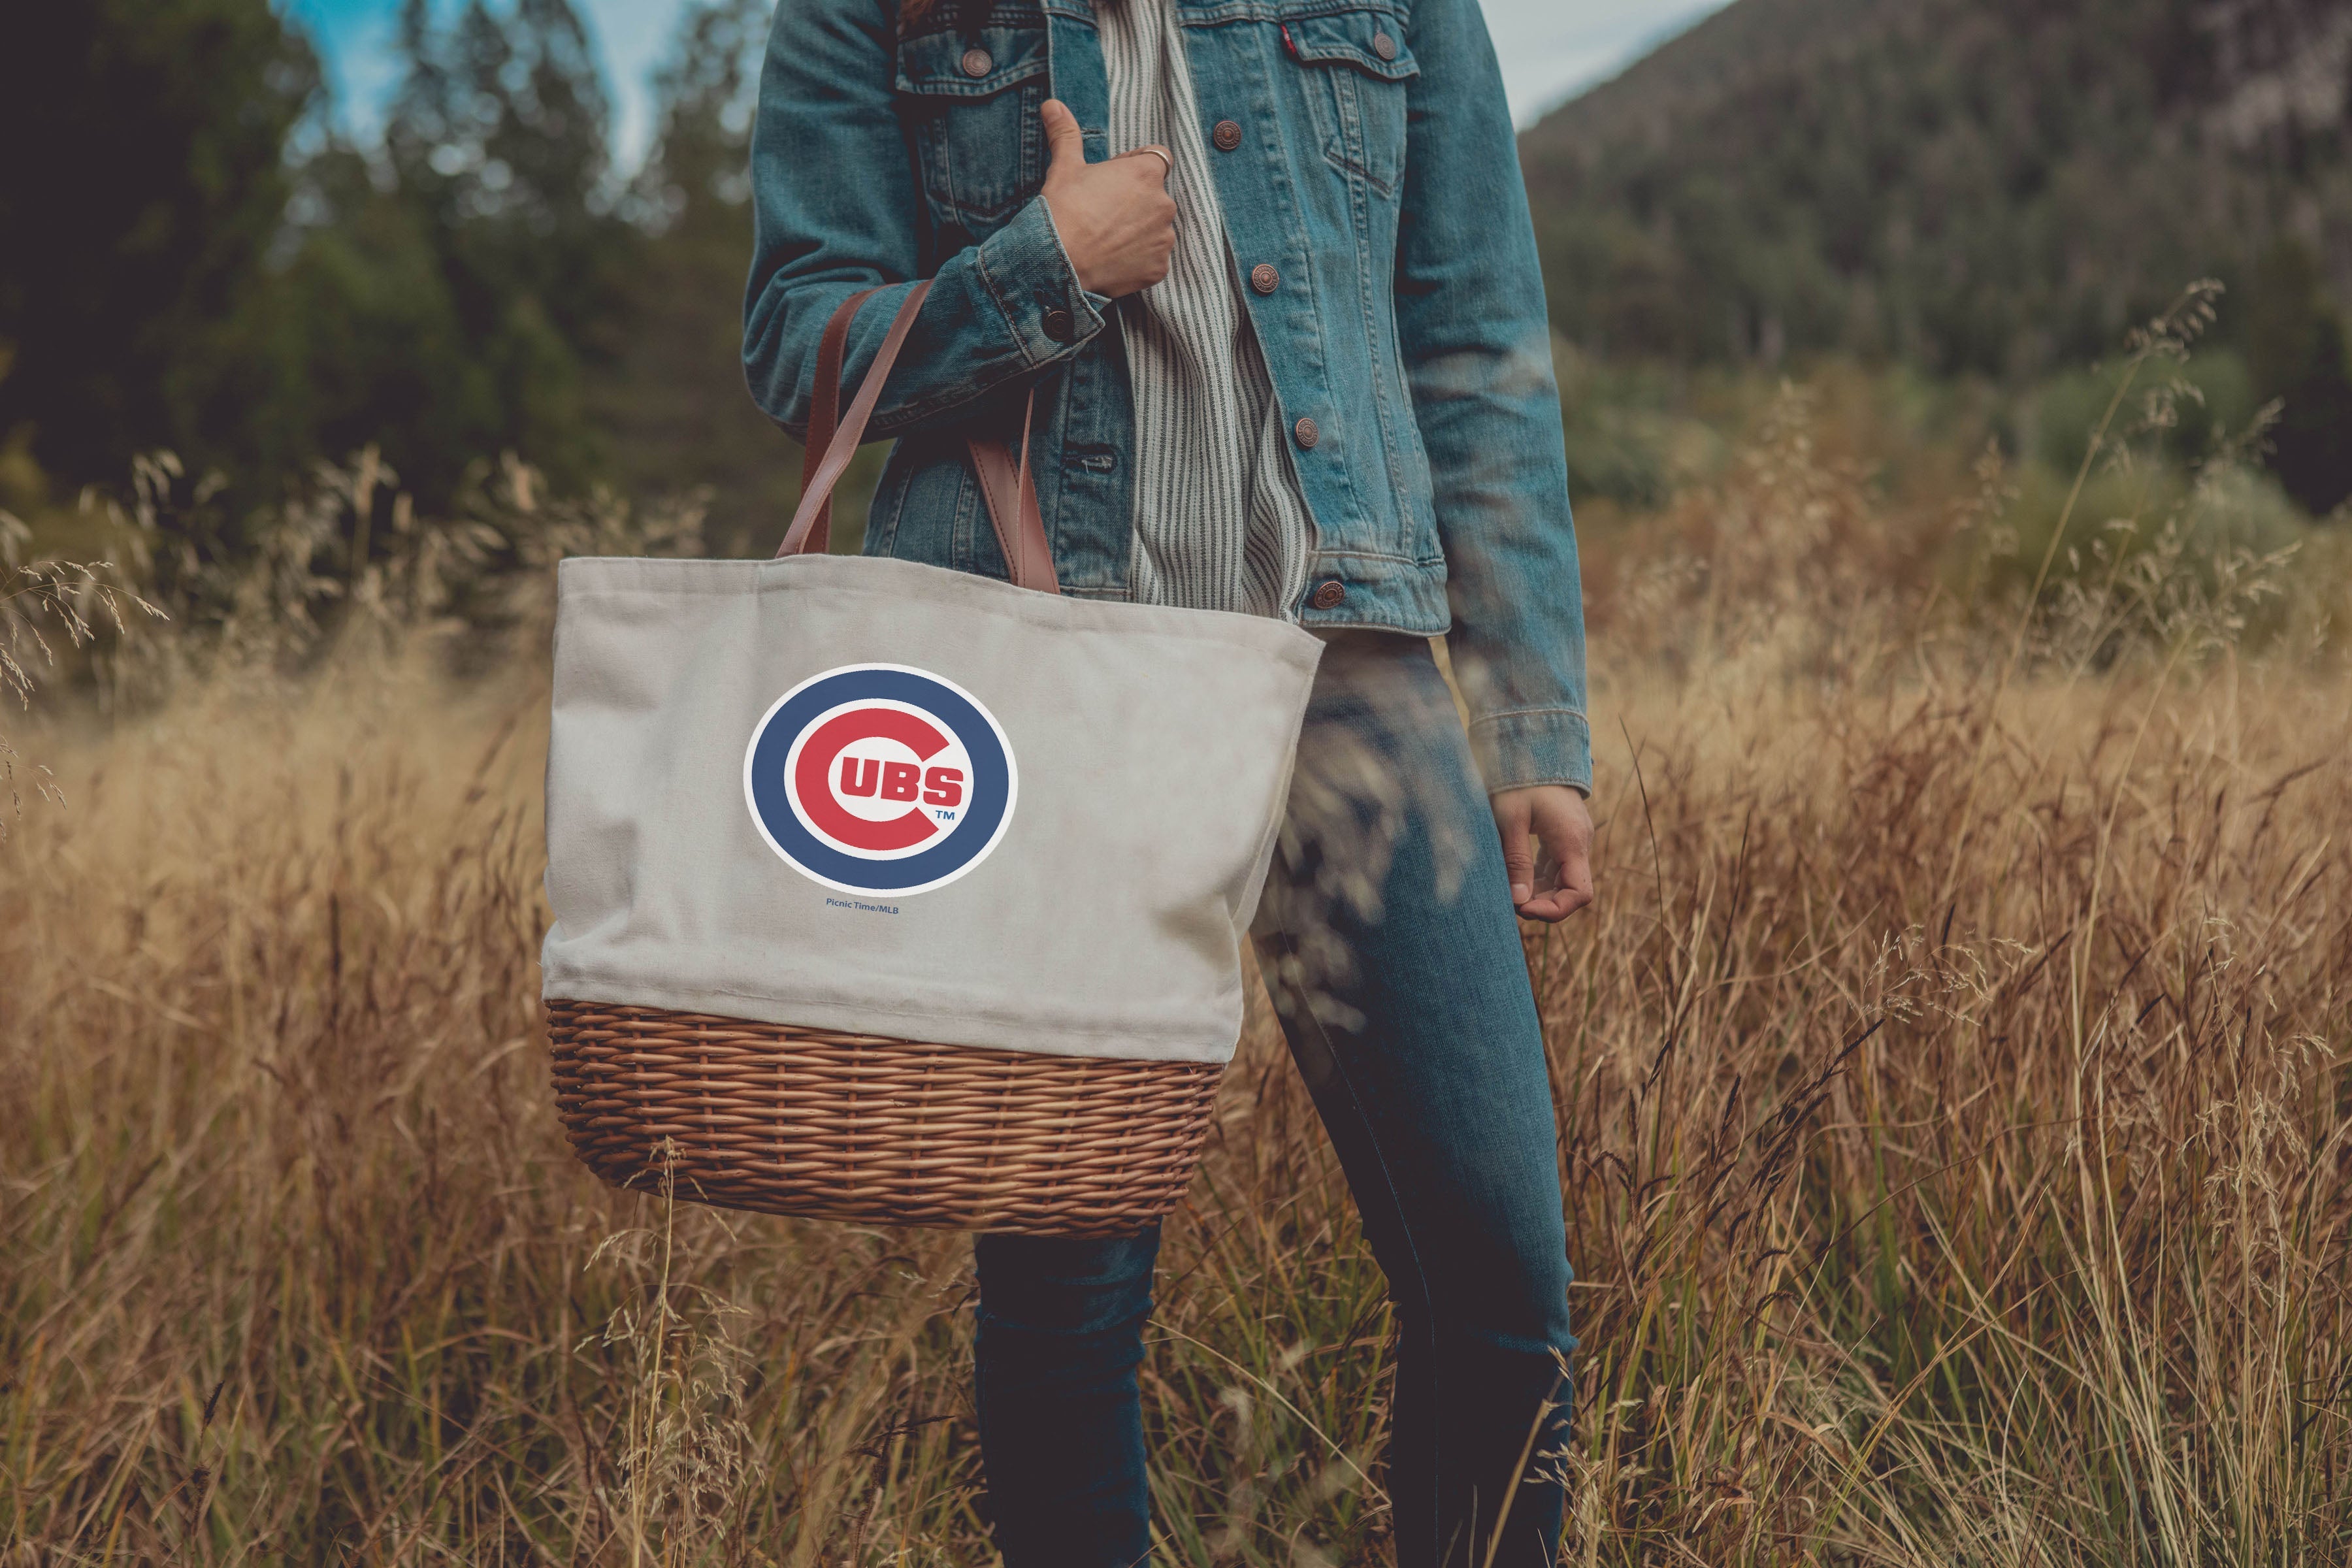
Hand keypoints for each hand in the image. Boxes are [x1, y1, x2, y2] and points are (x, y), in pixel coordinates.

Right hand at [1039, 98, 1175, 297]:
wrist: (1057, 263)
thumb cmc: (1062, 210)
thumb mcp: (1064, 167)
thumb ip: (1066, 133)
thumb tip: (1052, 104)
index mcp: (1147, 173)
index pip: (1157, 159)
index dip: (1134, 167)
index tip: (1111, 180)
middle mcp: (1164, 204)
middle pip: (1155, 197)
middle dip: (1135, 202)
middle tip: (1102, 213)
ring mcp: (1164, 239)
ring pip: (1155, 229)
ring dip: (1138, 231)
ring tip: (1106, 239)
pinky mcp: (1159, 269)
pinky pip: (1153, 259)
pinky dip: (1138, 259)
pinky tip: (1112, 259)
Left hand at [1491, 785, 1594, 922]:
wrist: (1533, 745)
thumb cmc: (1519, 779)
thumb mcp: (1511, 819)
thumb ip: (1516, 860)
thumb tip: (1518, 901)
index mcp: (1571, 841)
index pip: (1579, 893)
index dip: (1554, 910)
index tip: (1523, 909)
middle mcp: (1579, 842)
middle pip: (1571, 890)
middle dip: (1542, 903)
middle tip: (1509, 903)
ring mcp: (1573, 838)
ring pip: (1562, 879)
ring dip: (1538, 891)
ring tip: (1508, 891)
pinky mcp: (1563, 834)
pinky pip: (1556, 865)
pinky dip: (1538, 877)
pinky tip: (1515, 877)